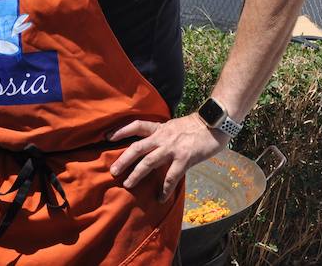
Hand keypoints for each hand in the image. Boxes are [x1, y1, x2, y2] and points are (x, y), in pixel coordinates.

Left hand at [107, 114, 227, 202]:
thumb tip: (153, 144)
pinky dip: (165, 189)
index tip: (107, 137)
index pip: (136, 126)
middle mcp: (162, 137)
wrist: (214, 124)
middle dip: (123, 159)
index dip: (121, 131)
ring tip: (127, 184)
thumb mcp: (174, 126)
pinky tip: (160, 198)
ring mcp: (172, 148)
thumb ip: (162, 134)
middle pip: (137, 148)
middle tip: (112, 171)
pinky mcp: (184, 159)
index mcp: (159, 128)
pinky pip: (171, 177)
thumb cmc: (195, 126)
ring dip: (137, 174)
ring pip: (149, 162)